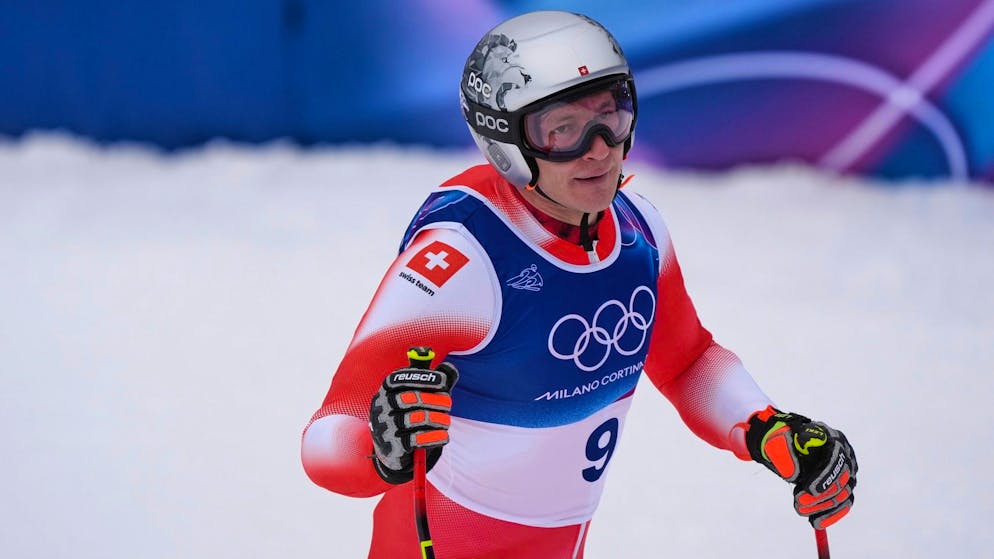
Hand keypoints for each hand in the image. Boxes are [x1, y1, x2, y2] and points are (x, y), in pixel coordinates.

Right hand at [368, 349, 457, 483]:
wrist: (391, 448)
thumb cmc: (408, 414)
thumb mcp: (418, 395)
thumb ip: (433, 381)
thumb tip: (449, 367)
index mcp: (386, 389)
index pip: (401, 378)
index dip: (423, 378)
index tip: (443, 382)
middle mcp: (382, 405)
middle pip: (411, 398)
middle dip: (434, 400)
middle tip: (448, 405)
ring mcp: (385, 426)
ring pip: (415, 418)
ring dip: (437, 419)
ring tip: (446, 421)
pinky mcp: (392, 445)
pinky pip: (416, 439)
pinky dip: (434, 437)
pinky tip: (444, 436)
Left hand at [745, 407, 857, 528]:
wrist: (788, 448)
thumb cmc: (785, 442)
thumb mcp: (778, 441)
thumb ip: (785, 453)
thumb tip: (794, 474)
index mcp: (832, 438)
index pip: (836, 457)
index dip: (826, 476)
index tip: (809, 490)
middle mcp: (845, 456)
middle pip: (842, 479)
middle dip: (821, 494)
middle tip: (798, 501)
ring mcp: (847, 474)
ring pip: (843, 495)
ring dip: (822, 506)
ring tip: (800, 509)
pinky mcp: (844, 488)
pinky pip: (843, 505)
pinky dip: (830, 515)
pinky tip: (816, 521)